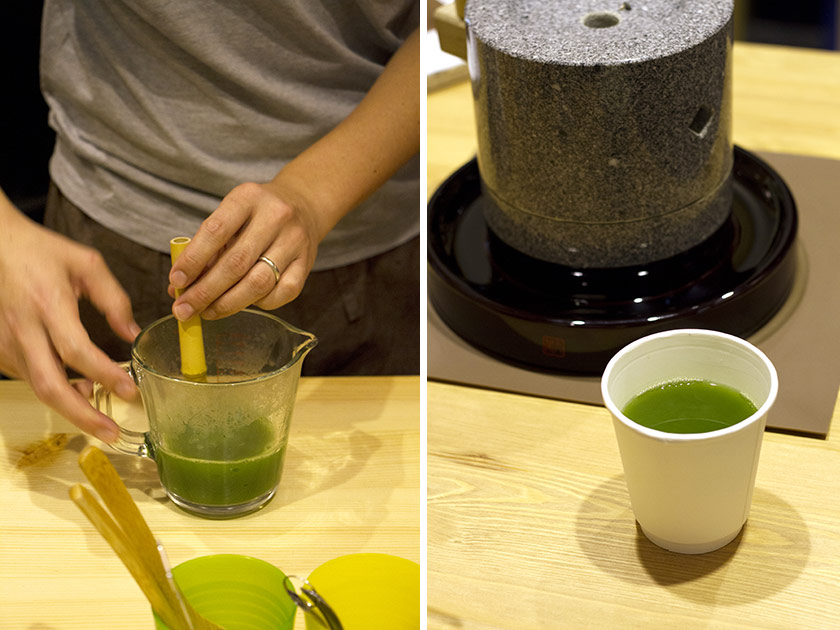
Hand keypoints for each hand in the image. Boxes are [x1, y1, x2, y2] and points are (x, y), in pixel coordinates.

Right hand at [0, 208, 138, 440]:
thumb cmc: (41, 252)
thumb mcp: (86, 264)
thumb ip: (114, 299)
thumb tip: (132, 335)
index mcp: (47, 304)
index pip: (76, 350)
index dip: (104, 374)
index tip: (131, 390)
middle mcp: (22, 328)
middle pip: (49, 385)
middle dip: (82, 415)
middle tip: (112, 433)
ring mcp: (5, 342)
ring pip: (38, 387)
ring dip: (72, 405)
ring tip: (101, 411)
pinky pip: (29, 378)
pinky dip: (55, 389)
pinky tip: (77, 386)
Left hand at [168, 181, 320, 320]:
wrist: (304, 205)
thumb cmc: (256, 215)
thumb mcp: (231, 216)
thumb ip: (206, 247)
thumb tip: (178, 287)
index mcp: (248, 198)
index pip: (216, 231)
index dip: (193, 260)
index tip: (176, 281)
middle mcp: (275, 217)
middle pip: (236, 263)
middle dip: (205, 291)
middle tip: (184, 310)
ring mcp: (295, 241)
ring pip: (259, 283)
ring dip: (228, 304)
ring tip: (207, 313)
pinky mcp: (307, 264)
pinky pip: (281, 294)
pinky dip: (257, 304)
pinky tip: (242, 303)